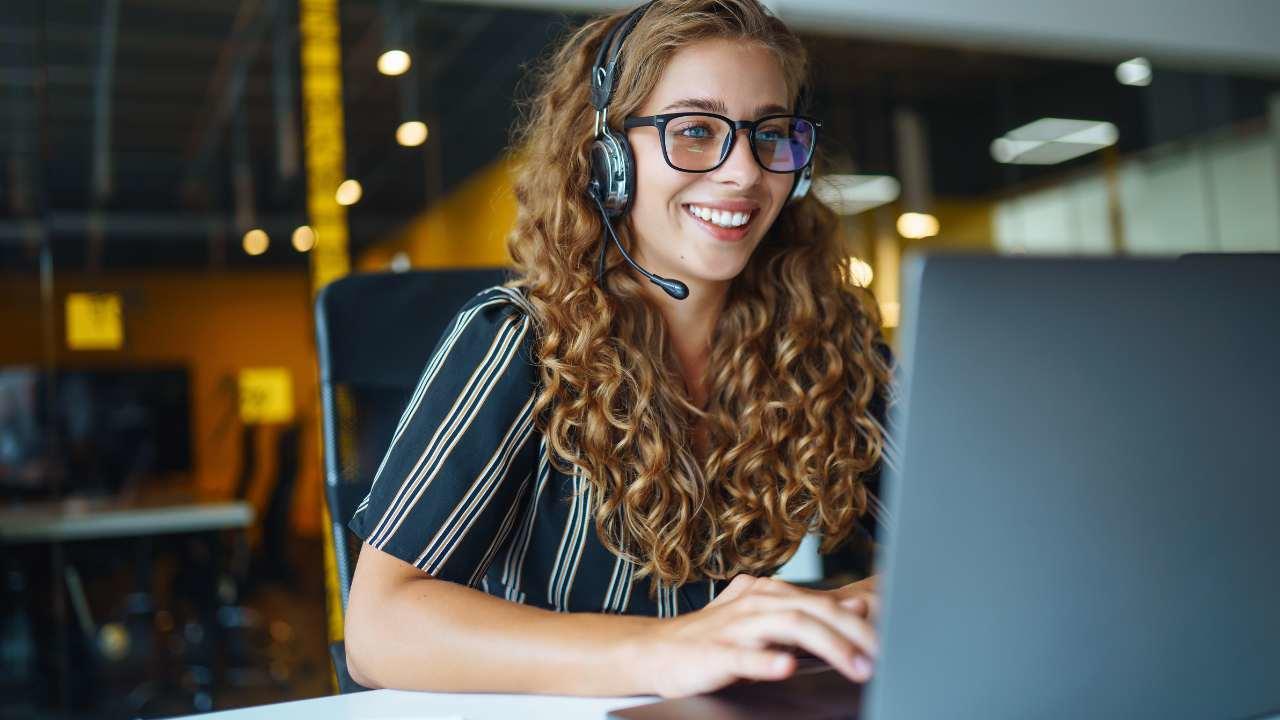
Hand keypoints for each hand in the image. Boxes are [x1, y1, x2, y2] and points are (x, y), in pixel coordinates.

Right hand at [632, 574, 877, 697]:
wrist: (656, 650)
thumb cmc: (714, 639)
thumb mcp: (765, 620)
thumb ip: (808, 611)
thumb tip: (855, 602)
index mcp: (769, 594)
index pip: (823, 603)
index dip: (861, 622)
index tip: (893, 639)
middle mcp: (755, 603)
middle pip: (813, 610)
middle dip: (852, 633)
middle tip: (882, 656)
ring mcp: (734, 627)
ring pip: (787, 626)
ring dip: (826, 645)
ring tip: (854, 664)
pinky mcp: (714, 653)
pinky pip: (743, 655)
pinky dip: (766, 660)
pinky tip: (786, 666)